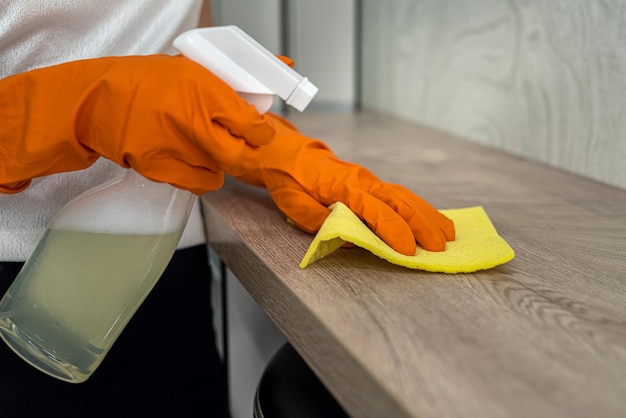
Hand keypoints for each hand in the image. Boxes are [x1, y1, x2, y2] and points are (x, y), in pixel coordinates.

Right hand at [0, 55, 274, 193]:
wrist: (98, 101)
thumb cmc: (146, 82)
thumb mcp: (191, 69)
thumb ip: (236, 77)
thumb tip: (286, 65)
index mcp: (202, 87)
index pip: (251, 122)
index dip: (260, 132)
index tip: (259, 132)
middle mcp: (191, 119)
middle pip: (240, 153)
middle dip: (246, 152)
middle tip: (241, 145)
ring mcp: (176, 147)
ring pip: (221, 169)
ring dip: (219, 160)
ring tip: (202, 144)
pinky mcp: (161, 169)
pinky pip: (200, 183)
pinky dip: (202, 175)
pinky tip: (193, 160)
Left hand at [235, 114, 454, 254]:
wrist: (287, 153)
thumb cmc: (288, 179)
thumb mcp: (292, 202)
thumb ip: (317, 219)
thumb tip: (345, 236)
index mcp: (343, 186)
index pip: (375, 210)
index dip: (393, 231)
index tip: (408, 251)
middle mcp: (362, 180)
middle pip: (399, 201)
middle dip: (422, 225)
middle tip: (439, 249)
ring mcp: (369, 180)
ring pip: (405, 196)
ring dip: (427, 215)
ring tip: (448, 234)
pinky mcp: (370, 183)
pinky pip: (400, 195)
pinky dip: (419, 207)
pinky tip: (432, 219)